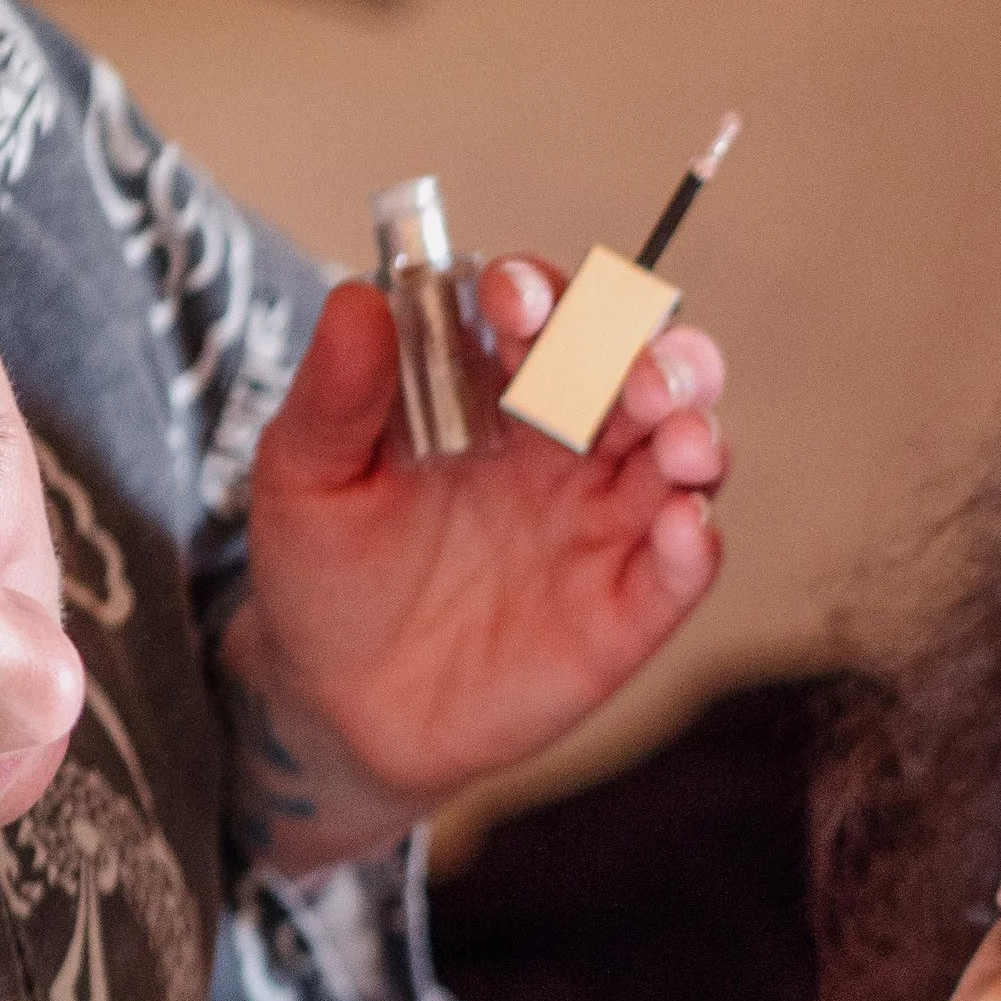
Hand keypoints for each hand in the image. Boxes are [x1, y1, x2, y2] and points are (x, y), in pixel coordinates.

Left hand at [226, 257, 727, 870]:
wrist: (337, 704)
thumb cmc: (325, 571)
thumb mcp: (304, 477)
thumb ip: (335, 393)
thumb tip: (358, 299)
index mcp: (498, 389)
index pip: (548, 316)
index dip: (542, 296)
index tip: (510, 303)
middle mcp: (569, 445)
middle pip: (647, 371)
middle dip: (654, 357)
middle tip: (632, 374)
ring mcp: (605, 526)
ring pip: (686, 457)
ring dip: (696, 434)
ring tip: (678, 439)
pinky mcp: (624, 612)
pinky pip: (681, 571)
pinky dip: (694, 545)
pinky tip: (682, 528)